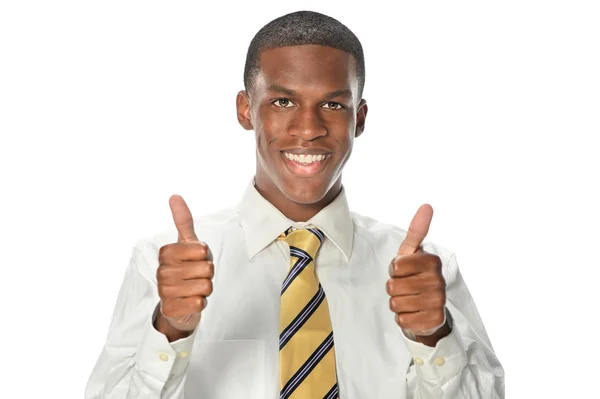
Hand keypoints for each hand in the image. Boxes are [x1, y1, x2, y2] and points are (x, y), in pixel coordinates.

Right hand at [154, 195, 213, 340]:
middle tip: (196, 277)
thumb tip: (174, 196)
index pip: (203, 250)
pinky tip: (190, 302)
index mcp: (166, 253)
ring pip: (206, 286)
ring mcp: (164, 291)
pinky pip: (200, 303)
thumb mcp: (187, 244)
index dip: (205, 257)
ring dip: (205, 289)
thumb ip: (183, 221)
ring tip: (193, 289)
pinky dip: (201, 303)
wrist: (179, 302)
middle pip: (207, 269)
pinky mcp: (170, 309)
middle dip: (207, 274)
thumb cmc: (186, 269)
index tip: (195, 260)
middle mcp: (162, 271)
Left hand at [386, 204, 448, 343]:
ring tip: (409, 300)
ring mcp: (438, 302)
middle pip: (393, 286)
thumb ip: (417, 231)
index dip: (394, 270)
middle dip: (393, 288)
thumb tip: (427, 206)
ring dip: (397, 303)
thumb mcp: (412, 253)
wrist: (428, 309)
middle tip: (405, 288)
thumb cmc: (415, 276)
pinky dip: (402, 318)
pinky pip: (402, 320)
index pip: (396, 266)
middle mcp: (438, 281)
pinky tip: (413, 313)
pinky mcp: (433, 321)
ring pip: (396, 303)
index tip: (404, 271)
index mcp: (432, 262)